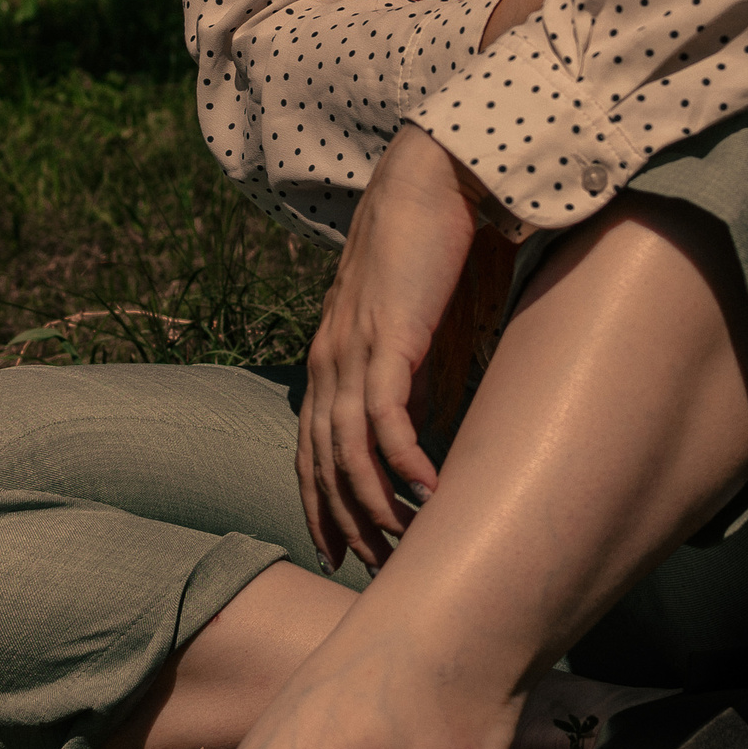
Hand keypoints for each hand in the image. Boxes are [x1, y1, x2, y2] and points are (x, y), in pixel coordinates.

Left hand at [299, 126, 481, 571]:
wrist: (433, 177)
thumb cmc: (435, 248)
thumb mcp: (422, 326)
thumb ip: (418, 375)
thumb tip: (426, 424)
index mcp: (331, 357)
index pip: (312, 449)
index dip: (322, 503)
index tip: (341, 551)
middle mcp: (329, 360)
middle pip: (323, 463)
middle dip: (344, 522)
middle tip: (372, 570)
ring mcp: (352, 349)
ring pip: (348, 450)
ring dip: (373, 505)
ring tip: (401, 545)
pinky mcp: (387, 337)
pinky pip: (386, 416)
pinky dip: (403, 460)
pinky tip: (428, 492)